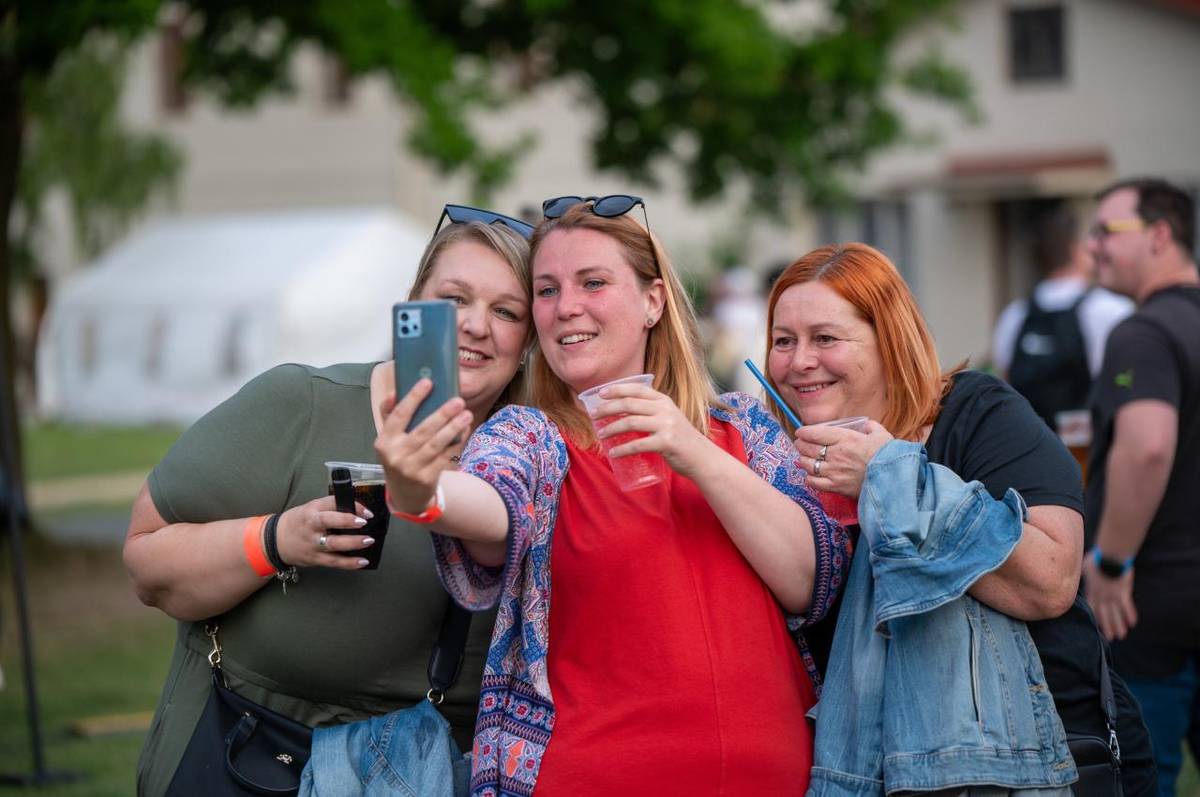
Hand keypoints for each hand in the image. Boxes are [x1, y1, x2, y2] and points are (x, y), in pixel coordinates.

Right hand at [275, 495, 374, 569]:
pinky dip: (349, 563)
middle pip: (328, 522)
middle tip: (364, 523)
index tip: (366, 512)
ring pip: (333, 545)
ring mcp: (313, 544)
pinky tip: (362, 561)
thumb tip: (360, 510)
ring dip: (352, 543)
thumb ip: (333, 507)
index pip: (331, 504)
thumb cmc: (300, 521)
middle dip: (347, 522)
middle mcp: (311, 527)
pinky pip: (334, 562)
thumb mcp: (313, 508)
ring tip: (368, 541)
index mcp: (312, 511)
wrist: (277, 540)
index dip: (350, 507)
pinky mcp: (315, 559)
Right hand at [374, 378, 472, 514]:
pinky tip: (465, 430)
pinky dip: (456, 443)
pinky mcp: (426, 479)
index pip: (398, 415)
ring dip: (453, 428)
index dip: (413, 398)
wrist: (405, 494)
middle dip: (442, 414)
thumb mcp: (389, 440)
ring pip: (436, 444)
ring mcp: (411, 469)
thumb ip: (390, 416)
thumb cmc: (399, 457)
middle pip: (422, 430)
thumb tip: (393, 392)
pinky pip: (445, 457)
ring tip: (466, 414)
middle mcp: (395, 455)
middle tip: (458, 401)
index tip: (428, 382)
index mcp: (384, 441)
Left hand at [589, 382, 711, 478]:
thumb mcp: (668, 418)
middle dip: (607, 408)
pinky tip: (613, 453)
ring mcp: (666, 425)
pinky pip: (637, 444)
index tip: (600, 394)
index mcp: (664, 400)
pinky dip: (622, 449)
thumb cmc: (681, 439)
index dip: (616, 389)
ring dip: (611, 429)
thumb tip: (621, 412)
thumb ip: (651, 412)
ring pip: (630, 423)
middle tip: (594, 415)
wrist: (701, 457)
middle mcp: (665, 409)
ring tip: (601, 435)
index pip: (637, 389)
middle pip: (629, 404)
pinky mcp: (666, 443)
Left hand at [792, 420, 892, 497]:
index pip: (815, 433)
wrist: (893, 481)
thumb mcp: (881, 435)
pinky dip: (809, 478)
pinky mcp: (835, 487)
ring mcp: (834, 471)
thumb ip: (871, 427)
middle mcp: (836, 454)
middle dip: (800, 445)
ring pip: (807, 464)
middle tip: (799, 444)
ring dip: (803, 460)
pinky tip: (811, 475)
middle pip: (807, 448)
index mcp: (845, 439)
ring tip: (804, 458)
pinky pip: (813, 482)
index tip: (800, 432)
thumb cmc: (888, 457)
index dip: (804, 432)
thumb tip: (866, 425)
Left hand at [1083, 556, 1137, 640]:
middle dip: (1107, 626)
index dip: (1095, 618)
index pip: (1093, 608)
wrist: (1108, 554)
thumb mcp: (1085, 567)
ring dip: (1118, 625)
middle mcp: (1102, 595)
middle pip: (1104, 614)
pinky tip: (1132, 623)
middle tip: (1110, 639)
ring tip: (1121, 636)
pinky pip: (1127, 605)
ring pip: (1115, 613)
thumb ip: (1084, 574)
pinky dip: (1130, 614)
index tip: (1097, 627)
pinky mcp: (1123, 591)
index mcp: (1092, 590)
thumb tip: (1077, 573)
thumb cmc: (1097, 558)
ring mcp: (1113, 594)